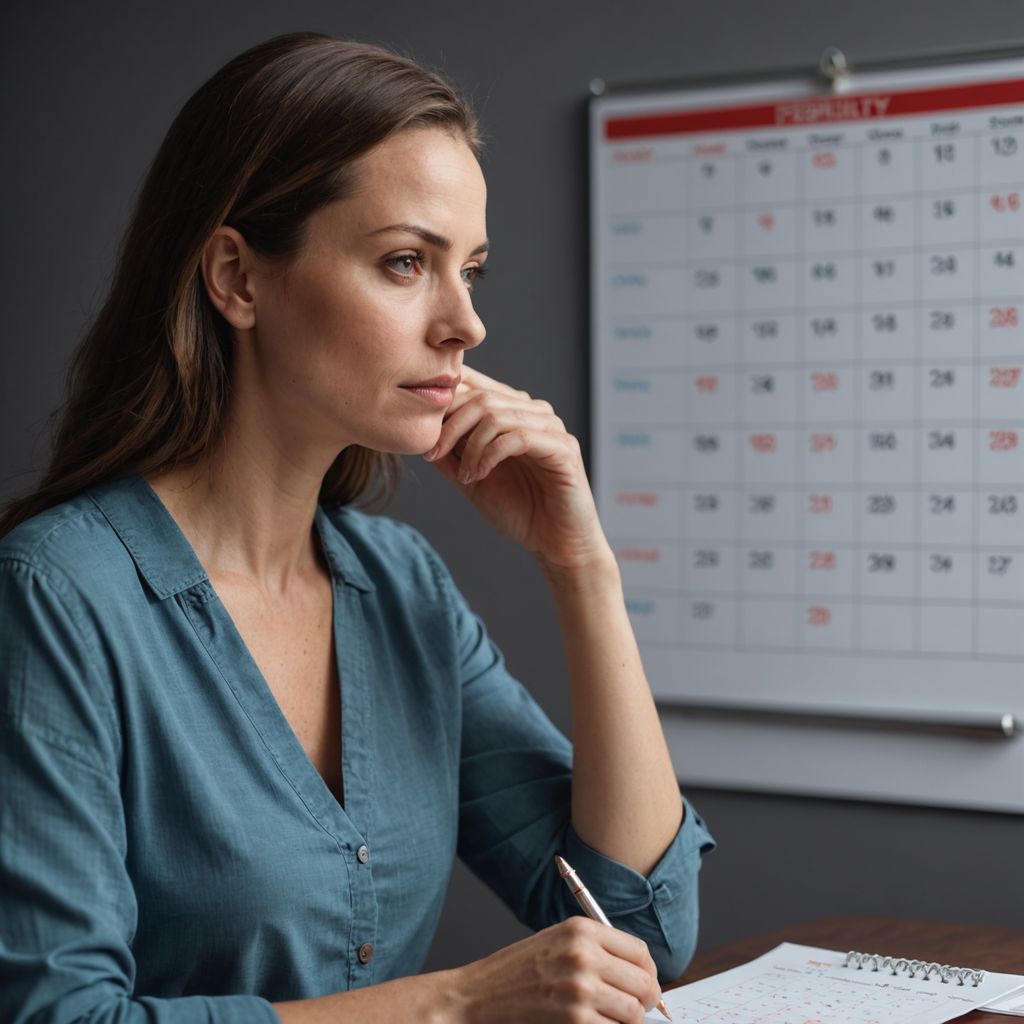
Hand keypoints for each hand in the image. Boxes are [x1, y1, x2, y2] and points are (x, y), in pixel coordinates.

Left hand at [424, 366, 610, 572]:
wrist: (554, 543)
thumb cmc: (519, 510)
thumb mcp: (472, 479)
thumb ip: (450, 455)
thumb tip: (421, 433)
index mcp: (512, 412)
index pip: (475, 384)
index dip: (445, 402)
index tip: (424, 436)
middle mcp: (533, 412)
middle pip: (482, 397)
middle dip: (450, 425)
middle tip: (434, 453)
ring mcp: (550, 428)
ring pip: (497, 415)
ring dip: (471, 446)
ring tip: (464, 474)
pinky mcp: (563, 448)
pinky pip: (519, 437)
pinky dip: (491, 455)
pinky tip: (481, 474)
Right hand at [450, 917, 660, 1022]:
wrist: (481, 995)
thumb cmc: (518, 970)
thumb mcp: (558, 940)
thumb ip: (597, 949)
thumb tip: (639, 973)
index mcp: (582, 930)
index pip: (640, 952)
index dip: (649, 972)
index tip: (646, 984)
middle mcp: (584, 956)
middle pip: (644, 983)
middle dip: (647, 1000)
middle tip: (638, 1008)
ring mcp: (580, 990)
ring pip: (634, 1013)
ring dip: (628, 1020)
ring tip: (613, 1018)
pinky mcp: (575, 1020)